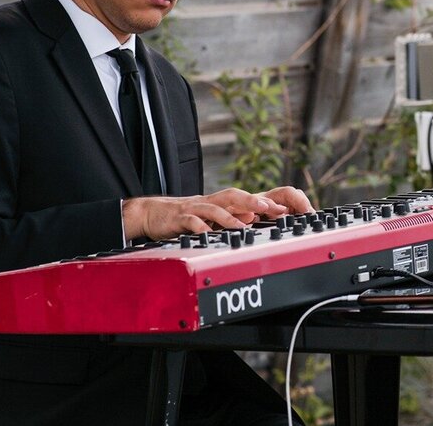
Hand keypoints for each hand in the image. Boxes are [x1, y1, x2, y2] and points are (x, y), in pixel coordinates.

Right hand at [122, 186, 312, 240]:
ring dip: (229, 217)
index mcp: (216, 203)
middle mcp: (207, 202)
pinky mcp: (178, 219)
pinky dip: (200, 228)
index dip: (262, 202)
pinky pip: (191, 222)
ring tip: (243, 226)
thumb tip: (251, 220)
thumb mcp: (208, 218)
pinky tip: (209, 235)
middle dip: (252, 202)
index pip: (242, 198)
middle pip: (232, 197)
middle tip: (270, 209)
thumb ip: (228, 218)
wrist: (151, 213)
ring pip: (213, 209)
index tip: (281, 209)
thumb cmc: (182, 217)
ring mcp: (193, 209)